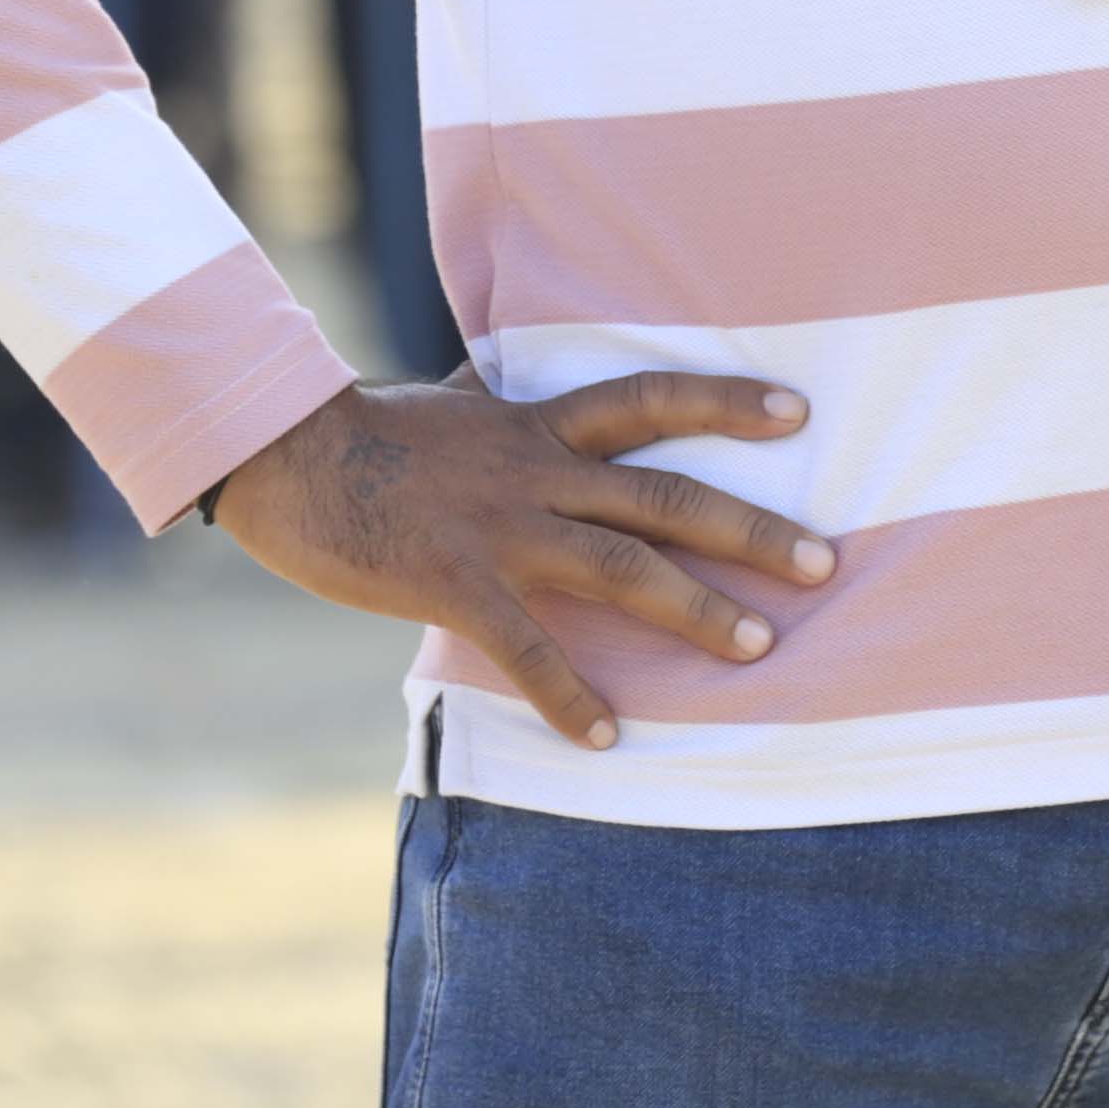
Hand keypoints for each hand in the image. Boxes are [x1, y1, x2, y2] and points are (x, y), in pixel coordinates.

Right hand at [210, 372, 835, 752]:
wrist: (285, 456)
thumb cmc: (373, 434)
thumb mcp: (459, 404)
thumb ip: (508, 401)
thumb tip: (516, 372)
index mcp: (541, 425)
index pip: (652, 398)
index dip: (727, 400)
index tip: (800, 412)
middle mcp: (537, 471)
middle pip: (667, 495)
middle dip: (751, 530)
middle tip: (823, 562)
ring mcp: (500, 527)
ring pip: (620, 567)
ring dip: (695, 611)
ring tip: (758, 649)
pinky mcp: (454, 581)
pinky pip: (526, 645)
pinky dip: (568, 693)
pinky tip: (607, 735)